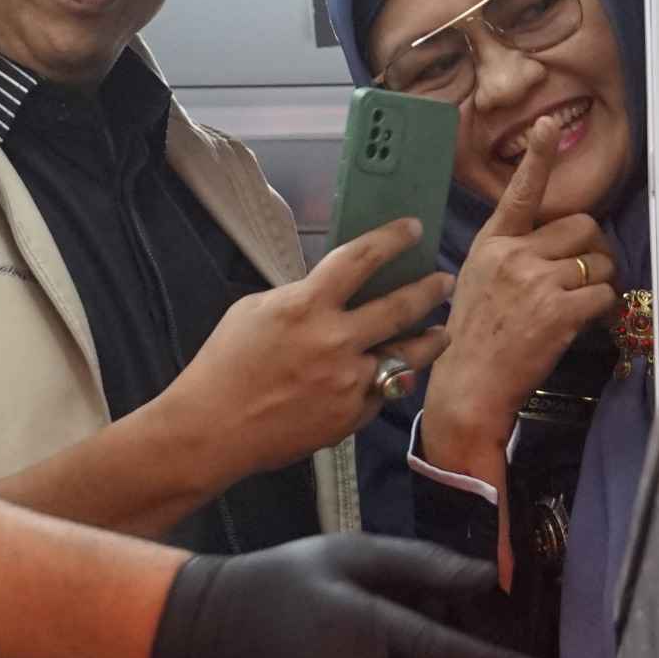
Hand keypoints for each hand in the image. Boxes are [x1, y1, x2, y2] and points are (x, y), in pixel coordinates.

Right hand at [170, 220, 453, 483]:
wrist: (214, 429)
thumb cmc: (224, 364)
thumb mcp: (255, 311)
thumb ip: (300, 299)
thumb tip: (331, 297)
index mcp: (307, 305)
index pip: (362, 259)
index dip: (392, 239)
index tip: (413, 228)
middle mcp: (337, 340)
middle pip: (401, 307)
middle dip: (429, 290)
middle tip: (444, 281)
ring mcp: (349, 381)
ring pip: (409, 356)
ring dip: (432, 340)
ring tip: (442, 331)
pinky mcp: (352, 415)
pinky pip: (383, 391)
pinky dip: (390, 379)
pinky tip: (394, 373)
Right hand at [422, 119, 618, 478]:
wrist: (468, 386)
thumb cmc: (473, 336)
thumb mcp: (477, 279)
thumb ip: (511, 252)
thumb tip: (552, 239)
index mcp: (492, 243)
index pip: (519, 192)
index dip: (536, 157)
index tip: (546, 126)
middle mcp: (513, 255)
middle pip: (582, 226)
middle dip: (591, 249)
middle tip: (583, 274)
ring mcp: (536, 282)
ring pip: (598, 262)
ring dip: (599, 282)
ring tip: (574, 305)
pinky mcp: (557, 311)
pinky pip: (603, 295)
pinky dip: (601, 309)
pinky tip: (579, 322)